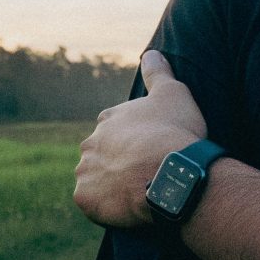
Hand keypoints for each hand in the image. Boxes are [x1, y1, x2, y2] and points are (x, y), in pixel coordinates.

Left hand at [73, 49, 208, 228]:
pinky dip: (104, 208)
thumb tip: (151, 51)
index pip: (115, 129)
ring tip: (136, 194)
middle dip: (117, 163)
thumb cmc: (174, 131)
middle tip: (144, 174)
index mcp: (109, 119)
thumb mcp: (173, 92)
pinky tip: (125, 208)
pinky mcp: (85, 198)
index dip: (134, 141)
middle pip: (100, 154)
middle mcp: (90, 143)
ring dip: (109, 186)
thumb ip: (158, 72)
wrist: (170, 170)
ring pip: (94, 180)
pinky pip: (91, 205)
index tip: (150, 150)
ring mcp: (85, 171)